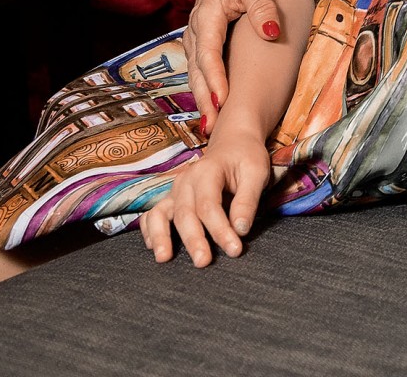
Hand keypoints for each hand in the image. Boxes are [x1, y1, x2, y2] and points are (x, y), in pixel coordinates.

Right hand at [140, 129, 271, 266]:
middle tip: (204, 263)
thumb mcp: (256, 172)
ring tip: (164, 258)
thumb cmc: (246, 159)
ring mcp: (175, 190)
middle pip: (186, 214)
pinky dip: (149, 231)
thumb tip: (240, 230)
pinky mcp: (172, 199)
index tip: (235, 250)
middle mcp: (186, 181)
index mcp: (207, 171)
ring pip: (161, 214)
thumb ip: (248, 200)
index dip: (220, 230)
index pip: (209, 206)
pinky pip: (152, 215)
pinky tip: (153, 248)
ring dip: (161, 237)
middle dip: (194, 240)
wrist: (233, 144)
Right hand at [181, 0, 285, 129]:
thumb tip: (272, 31)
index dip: (213, 78)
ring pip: (195, 73)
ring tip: (210, 126)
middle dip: (203, 98)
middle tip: (213, 125)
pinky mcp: (201, 45)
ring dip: (201, 99)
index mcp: (207, 15)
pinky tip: (212, 110)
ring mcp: (196, 39)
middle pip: (197, 70)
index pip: (207, 53)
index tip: (221, 100)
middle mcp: (195, 30)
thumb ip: (263, 7)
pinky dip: (204, 90)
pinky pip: (200, 71)